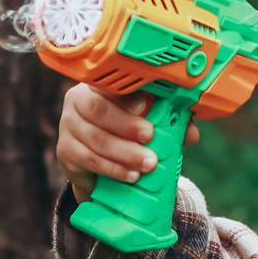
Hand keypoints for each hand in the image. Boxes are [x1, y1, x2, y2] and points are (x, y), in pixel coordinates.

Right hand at [56, 82, 196, 199]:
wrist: (99, 168)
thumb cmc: (126, 135)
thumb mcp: (148, 126)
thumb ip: (169, 124)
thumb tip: (192, 132)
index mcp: (99, 86)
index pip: (109, 84)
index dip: (125, 94)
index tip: (144, 105)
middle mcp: (78, 100)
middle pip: (98, 110)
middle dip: (127, 124)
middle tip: (150, 137)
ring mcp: (68, 125)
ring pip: (95, 138)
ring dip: (124, 152)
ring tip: (148, 164)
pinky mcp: (65, 151)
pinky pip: (88, 159)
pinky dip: (112, 168)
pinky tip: (131, 174)